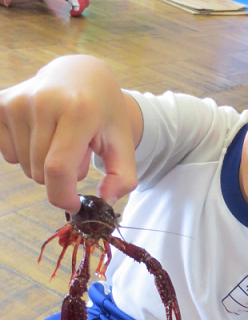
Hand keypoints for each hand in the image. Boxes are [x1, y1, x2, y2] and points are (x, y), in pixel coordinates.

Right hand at [0, 55, 137, 212]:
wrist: (81, 74)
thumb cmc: (104, 113)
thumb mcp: (123, 143)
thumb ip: (123, 177)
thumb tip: (105, 201)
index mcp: (78, 111)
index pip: (58, 168)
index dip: (63, 195)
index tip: (73, 205)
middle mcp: (44, 102)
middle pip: (41, 172)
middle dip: (61, 176)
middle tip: (77, 151)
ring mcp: (18, 101)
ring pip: (25, 166)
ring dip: (44, 165)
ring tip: (62, 140)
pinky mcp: (1, 104)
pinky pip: (9, 155)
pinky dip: (27, 155)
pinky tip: (42, 135)